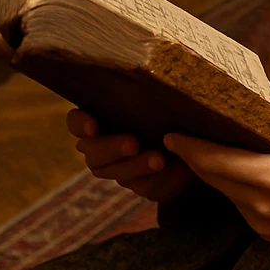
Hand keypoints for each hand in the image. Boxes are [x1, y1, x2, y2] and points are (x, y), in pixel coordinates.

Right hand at [66, 108, 199, 204]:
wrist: (193, 141)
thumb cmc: (171, 109)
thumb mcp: (161, 100)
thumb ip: (149, 96)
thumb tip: (153, 85)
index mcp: (100, 117)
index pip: (76, 121)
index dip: (80, 124)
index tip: (93, 127)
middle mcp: (100, 144)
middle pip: (91, 150)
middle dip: (111, 147)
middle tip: (133, 144)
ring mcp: (115, 167)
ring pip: (112, 170)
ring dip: (135, 165)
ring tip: (158, 159)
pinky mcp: (137, 183)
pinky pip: (137, 184)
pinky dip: (150, 178)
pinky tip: (164, 171)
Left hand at [163, 84, 269, 252]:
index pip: (217, 162)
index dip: (190, 148)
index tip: (169, 135)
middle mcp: (262, 207)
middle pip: (217, 180)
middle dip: (197, 159)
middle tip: (181, 137)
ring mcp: (267, 226)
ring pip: (230, 195)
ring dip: (218, 174)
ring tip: (208, 150)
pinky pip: (245, 208)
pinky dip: (236, 189)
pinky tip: (241, 172)